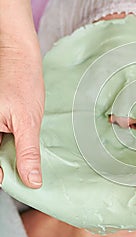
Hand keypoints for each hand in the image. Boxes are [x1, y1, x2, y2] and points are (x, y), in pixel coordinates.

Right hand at [0, 32, 44, 187]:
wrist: (19, 55)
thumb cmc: (22, 81)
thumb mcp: (28, 121)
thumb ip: (27, 153)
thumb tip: (32, 180)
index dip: (2, 173)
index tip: (15, 177)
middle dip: (5, 161)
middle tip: (20, 157)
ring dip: (6, 150)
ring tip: (16, 134)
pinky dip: (6, 140)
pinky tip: (15, 133)